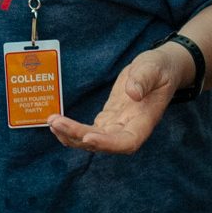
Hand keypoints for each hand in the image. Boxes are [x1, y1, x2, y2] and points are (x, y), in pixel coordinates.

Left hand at [46, 46, 181, 153]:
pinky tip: (56, 123)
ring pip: (92, 139)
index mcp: (145, 121)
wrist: (159, 69)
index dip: (108, 144)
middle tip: (56, 123)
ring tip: (52, 122)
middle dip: (79, 136)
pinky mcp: (108, 119)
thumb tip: (132, 93)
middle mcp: (130, 129)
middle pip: (103, 143)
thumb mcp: (154, 68)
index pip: (127, 142)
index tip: (88, 137)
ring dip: (71, 135)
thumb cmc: (159, 68)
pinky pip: (88, 130)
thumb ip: (145, 79)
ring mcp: (117, 126)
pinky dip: (71, 130)